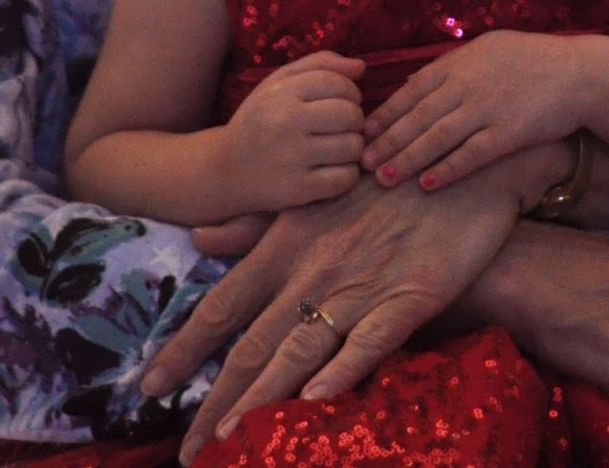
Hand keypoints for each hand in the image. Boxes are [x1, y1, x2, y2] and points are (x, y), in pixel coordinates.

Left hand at [142, 152, 557, 464]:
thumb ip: (258, 224)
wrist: (459, 168)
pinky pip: (370, 340)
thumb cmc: (385, 181)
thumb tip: (201, 238)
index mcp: (286, 244)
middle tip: (186, 450)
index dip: (184, 350)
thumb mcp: (314, 196)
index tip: (148, 387)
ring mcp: (360, 284)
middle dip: (216, 402)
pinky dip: (341, 370)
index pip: (223, 307)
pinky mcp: (409, 296)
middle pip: (254, 344)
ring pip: (300, 350)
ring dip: (262, 399)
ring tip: (230, 442)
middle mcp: (313, 268)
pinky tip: (316, 400)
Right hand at [221, 51, 364, 211]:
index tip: (342, 101)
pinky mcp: (298, 190)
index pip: (338, 83)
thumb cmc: (259, 120)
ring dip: (352, 147)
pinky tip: (331, 168)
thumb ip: (320, 65)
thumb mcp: (279, 83)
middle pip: (351, 114)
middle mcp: (286, 122)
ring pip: (353, 147)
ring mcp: (292, 158)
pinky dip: (346, 174)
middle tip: (340, 126)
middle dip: (354, 119)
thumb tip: (361, 66)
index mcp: (281, 93)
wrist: (225, 169)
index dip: (350, 91)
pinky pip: (345, 178)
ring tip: (336, 147)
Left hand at [361, 30, 583, 188]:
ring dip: (408, 159)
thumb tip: (418, 83)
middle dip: (387, 141)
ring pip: (437, 137)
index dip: (386, 113)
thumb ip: (453, 66)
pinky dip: (448, 169)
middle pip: (417, 116)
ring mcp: (486, 108)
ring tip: (384, 179)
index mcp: (458, 62)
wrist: (578, 73)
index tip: (364, 132)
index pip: (411, 91)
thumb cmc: (532, 59)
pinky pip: (471, 155)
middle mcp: (466, 85)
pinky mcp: (508, 133)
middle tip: (362, 163)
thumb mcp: (487, 49)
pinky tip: (428, 184)